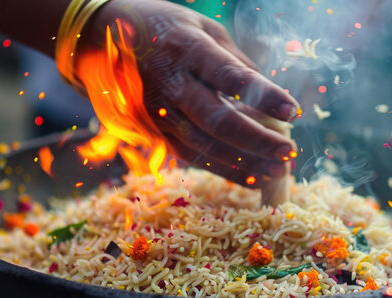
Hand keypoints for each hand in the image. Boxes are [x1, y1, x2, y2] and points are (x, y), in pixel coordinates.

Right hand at [78, 0, 299, 185]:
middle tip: (289, 152)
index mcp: (187, 48)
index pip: (229, 76)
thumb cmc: (163, 28)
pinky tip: (251, 177)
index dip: (263, 96)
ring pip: (204, 147)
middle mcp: (169, 84)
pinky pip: (191, 156)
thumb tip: (271, 97)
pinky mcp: (152, 132)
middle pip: (217, 121)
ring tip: (279, 169)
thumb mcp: (202, 28)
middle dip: (257, 141)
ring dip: (245, 163)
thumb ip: (235, 61)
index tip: (292, 110)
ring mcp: (157, 112)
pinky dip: (223, 169)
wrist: (99, 40)